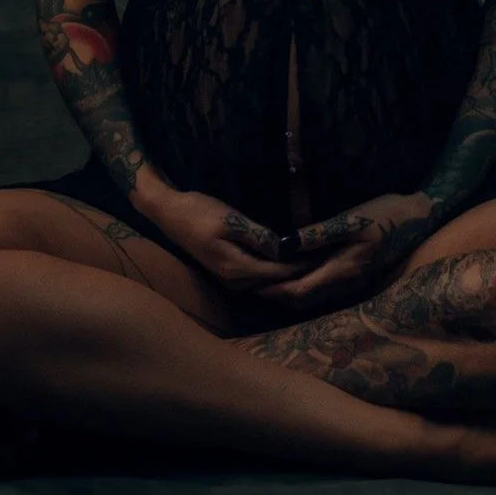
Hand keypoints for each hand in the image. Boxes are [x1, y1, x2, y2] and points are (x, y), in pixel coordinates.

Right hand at [149, 187, 315, 293]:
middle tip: (324, 259)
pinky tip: (285, 260)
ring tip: (310, 259)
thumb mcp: (232, 221)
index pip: (278, 273)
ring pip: (266, 281)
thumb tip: (285, 250)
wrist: (171, 214)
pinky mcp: (227, 271)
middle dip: (298, 272)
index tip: (324, 257)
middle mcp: (235, 281)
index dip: (302, 266)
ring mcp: (229, 279)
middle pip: (274, 281)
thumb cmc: (200, 212)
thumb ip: (259, 237)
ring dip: (286, 273)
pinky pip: (256, 277)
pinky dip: (273, 271)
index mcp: (236, 268)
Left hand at [251, 191, 439, 315]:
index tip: (251, 284)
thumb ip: (320, 234)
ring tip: (266, 282)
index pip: (300, 290)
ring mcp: (353, 283)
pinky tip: (295, 275)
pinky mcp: (356, 277)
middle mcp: (347, 283)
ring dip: (289, 293)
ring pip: (313, 298)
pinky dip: (304, 287)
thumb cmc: (385, 213)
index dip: (275, 289)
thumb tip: (287, 244)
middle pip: (304, 299)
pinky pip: (324, 291)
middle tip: (250, 286)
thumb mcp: (353, 219)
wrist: (418, 218)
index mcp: (343, 269)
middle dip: (276, 294)